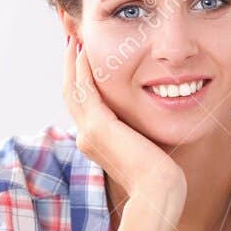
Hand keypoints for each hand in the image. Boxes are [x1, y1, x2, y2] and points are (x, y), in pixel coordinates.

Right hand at [62, 35, 185, 211]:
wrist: (158, 192)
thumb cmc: (161, 176)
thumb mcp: (145, 149)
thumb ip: (139, 134)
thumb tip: (148, 124)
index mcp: (95, 142)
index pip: (81, 104)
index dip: (79, 79)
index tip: (83, 56)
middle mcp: (85, 137)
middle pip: (70, 93)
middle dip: (70, 65)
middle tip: (71, 39)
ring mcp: (88, 132)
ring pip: (72, 88)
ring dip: (72, 61)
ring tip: (74, 38)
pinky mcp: (98, 127)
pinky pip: (84, 89)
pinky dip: (81, 69)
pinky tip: (84, 51)